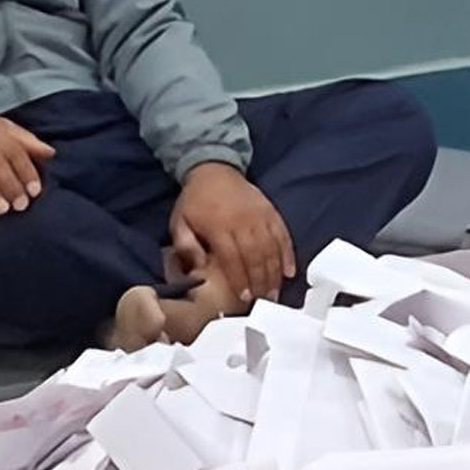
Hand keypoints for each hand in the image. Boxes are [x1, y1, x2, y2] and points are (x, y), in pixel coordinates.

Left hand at [170, 163, 295, 304]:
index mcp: (218, 225)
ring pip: (271, 249)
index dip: (240, 279)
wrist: (214, 169)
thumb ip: (186, 247)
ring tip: (275, 293)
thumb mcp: (179, 222)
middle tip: (264, 301)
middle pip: (256, 256)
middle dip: (260, 281)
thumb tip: (198, 269)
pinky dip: (288, 255)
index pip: (232, 258)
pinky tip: (290, 272)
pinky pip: (283, 236)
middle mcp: (242, 221)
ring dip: (275, 273)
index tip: (244, 297)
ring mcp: (260, 216)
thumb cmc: (196, 201)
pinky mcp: (271, 212)